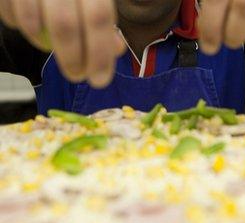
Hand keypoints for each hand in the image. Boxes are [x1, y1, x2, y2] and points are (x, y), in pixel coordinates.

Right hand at [0, 0, 124, 86]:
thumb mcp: (94, 1)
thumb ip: (105, 26)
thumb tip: (118, 50)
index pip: (99, 18)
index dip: (100, 54)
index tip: (99, 80)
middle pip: (66, 24)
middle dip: (72, 58)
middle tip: (76, 76)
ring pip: (35, 23)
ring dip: (44, 45)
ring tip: (50, 49)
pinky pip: (14, 15)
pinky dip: (23, 27)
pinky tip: (32, 28)